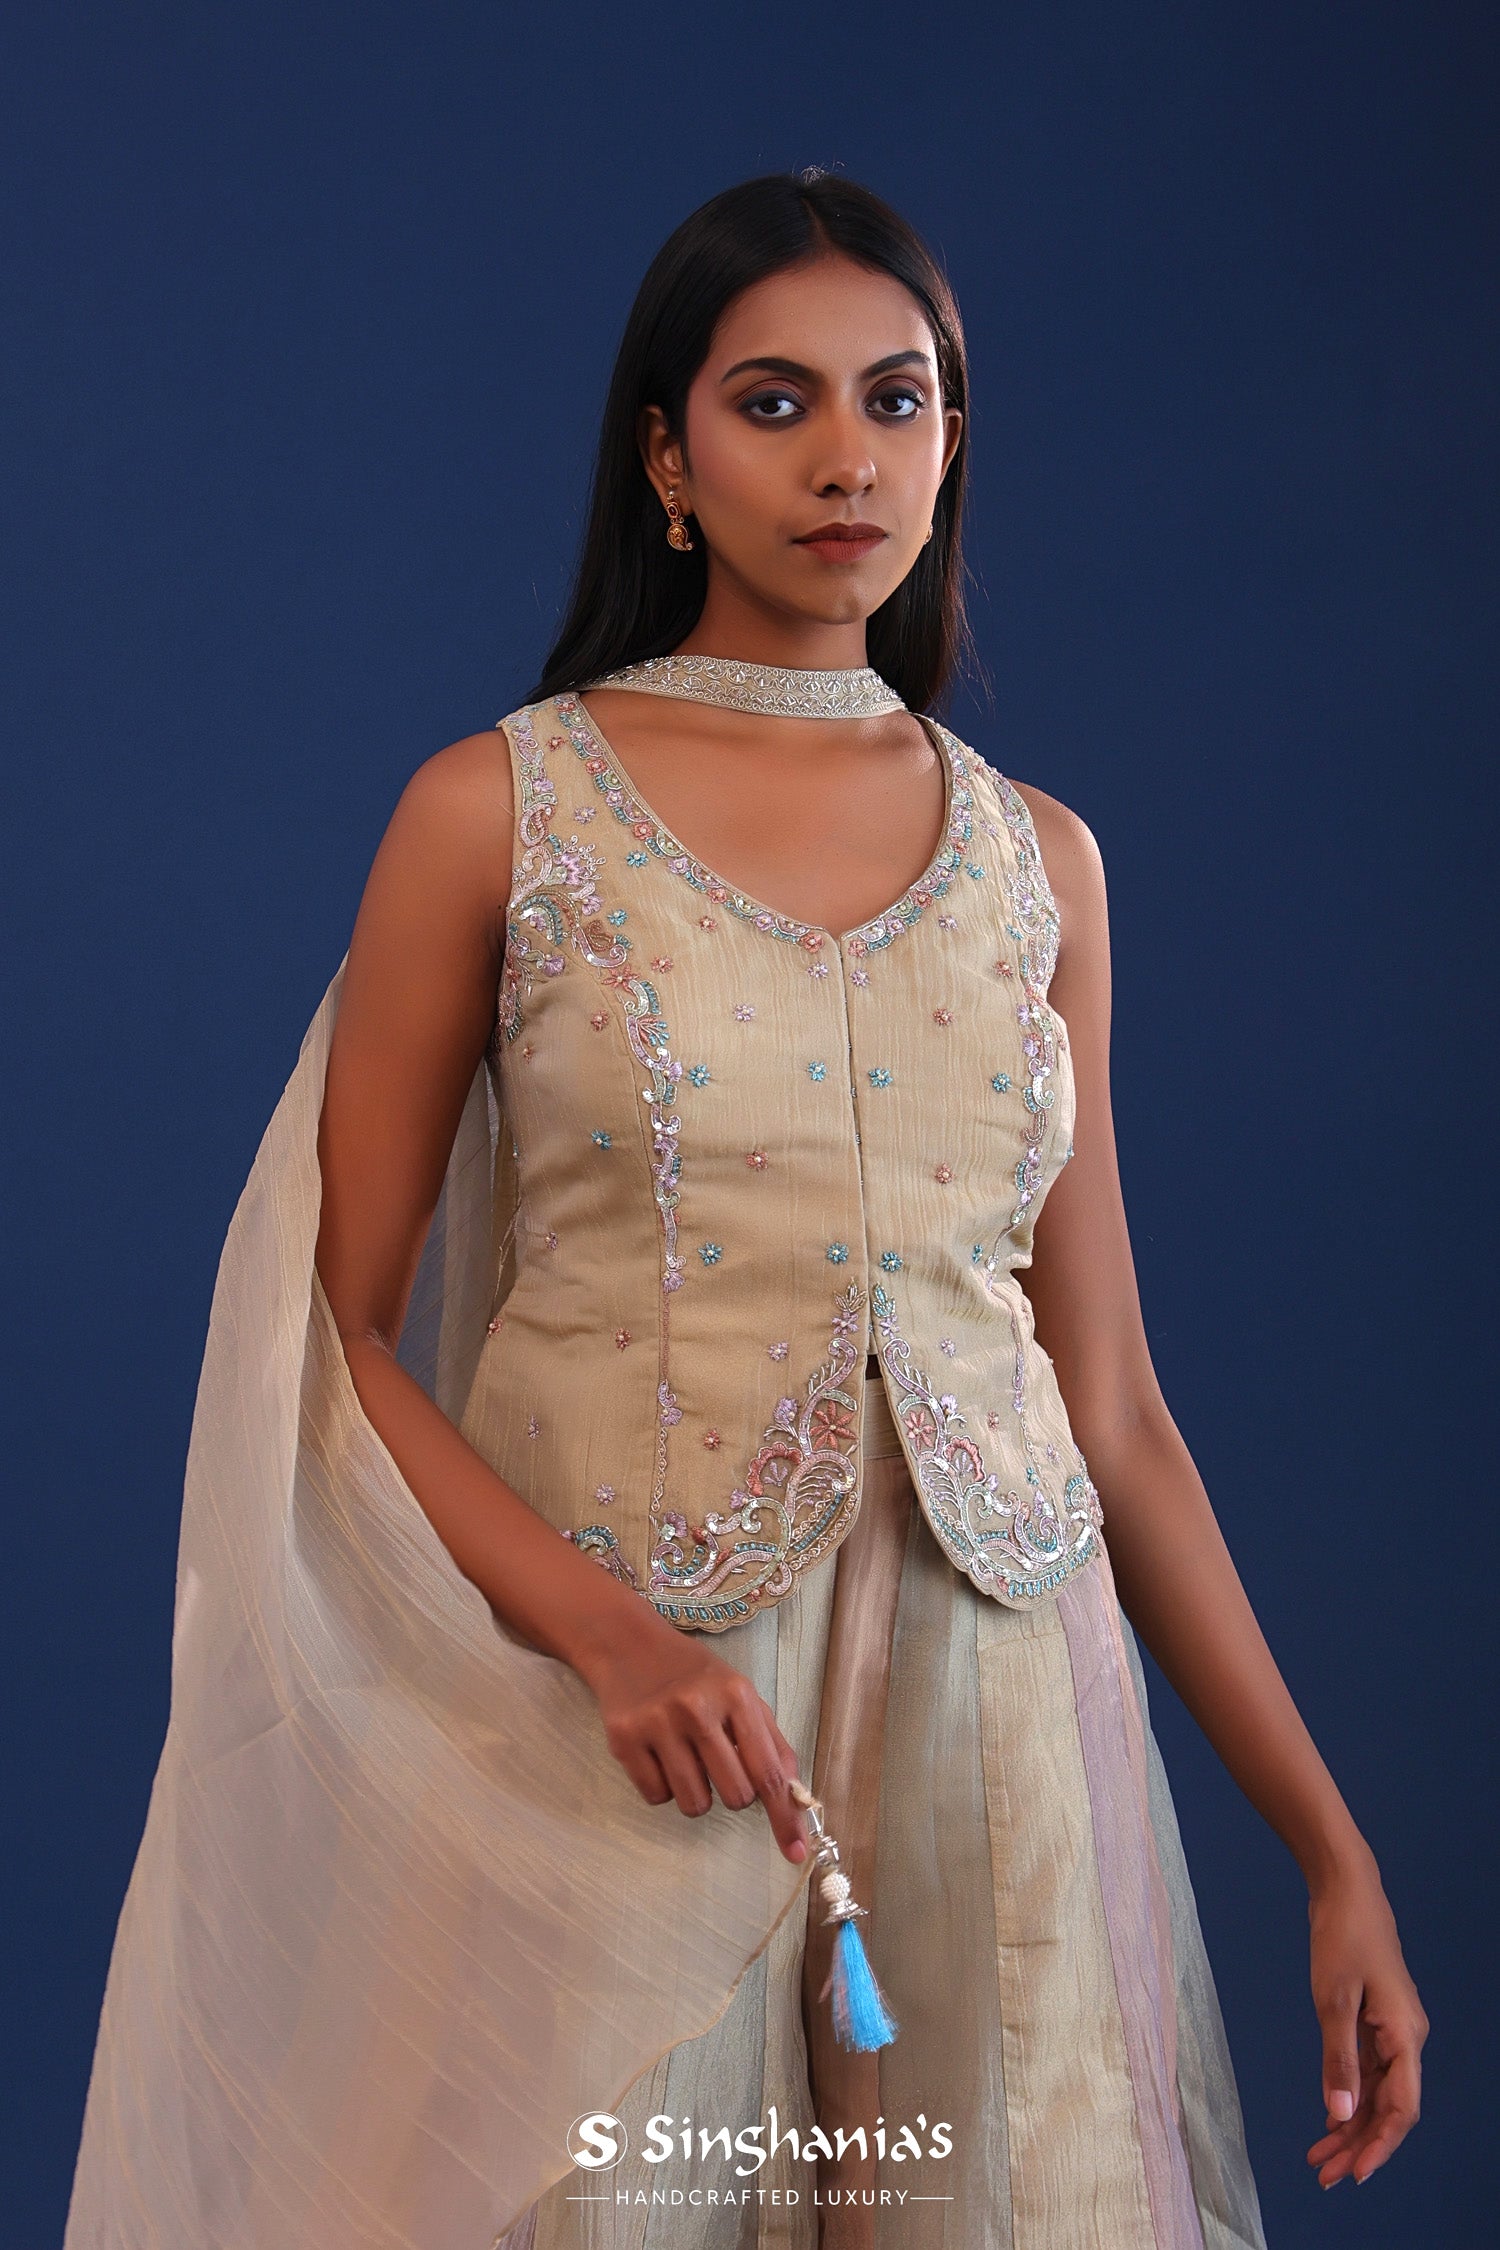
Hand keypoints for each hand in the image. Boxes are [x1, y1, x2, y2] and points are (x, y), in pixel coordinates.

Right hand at [579, 1624, 809, 1867]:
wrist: (628, 1644)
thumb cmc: (695, 1675)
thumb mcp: (741, 1694)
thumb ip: (771, 1744)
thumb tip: (795, 1797)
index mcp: (736, 1696)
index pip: (769, 1773)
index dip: (785, 1818)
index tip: (797, 1853)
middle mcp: (697, 1708)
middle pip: (735, 1796)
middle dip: (733, 1794)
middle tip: (718, 1765)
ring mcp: (658, 1724)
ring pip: (694, 1804)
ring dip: (697, 1794)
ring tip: (686, 1758)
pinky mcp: (624, 1740)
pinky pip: (657, 1797)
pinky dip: (663, 1787)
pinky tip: (658, 1754)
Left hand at [1305, 1860, 1427, 2188]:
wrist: (1346, 1890)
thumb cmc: (1342, 1937)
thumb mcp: (1333, 1999)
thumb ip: (1338, 2058)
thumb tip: (1341, 2113)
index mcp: (1406, 2036)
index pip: (1401, 2108)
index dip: (1380, 2145)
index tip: (1355, 2175)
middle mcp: (1406, 2039)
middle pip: (1389, 2108)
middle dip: (1360, 2145)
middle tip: (1325, 2175)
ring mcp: (1392, 2031)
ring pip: (1377, 2093)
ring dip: (1351, 2125)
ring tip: (1320, 2158)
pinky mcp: (1376, 2021)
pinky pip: (1367, 2072)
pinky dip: (1349, 2096)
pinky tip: (1330, 2120)